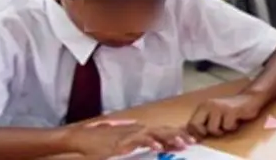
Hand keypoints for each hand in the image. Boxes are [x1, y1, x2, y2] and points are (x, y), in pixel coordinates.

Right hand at [63, 121, 194, 159]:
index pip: (163, 130)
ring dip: (169, 138)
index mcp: (140, 130)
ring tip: (181, 143)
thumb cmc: (101, 141)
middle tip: (193, 141)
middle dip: (179, 135)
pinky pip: (138, 140)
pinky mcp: (122, 140)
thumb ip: (138, 144)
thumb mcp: (123, 144)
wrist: (83, 137)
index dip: (178, 134)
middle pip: (163, 130)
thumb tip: (155, 146)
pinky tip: (157, 146)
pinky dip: (148, 142)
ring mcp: (130, 133)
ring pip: (155, 133)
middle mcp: (138, 129)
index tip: (191, 139)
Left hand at [187, 92, 264, 137]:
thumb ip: (204, 122)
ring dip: (222, 129)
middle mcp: (208, 105)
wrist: (249, 99)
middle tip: (218, 129)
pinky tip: (236, 119)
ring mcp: (219, 107)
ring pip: (212, 129)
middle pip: (197, 126)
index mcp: (203, 106)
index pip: (190, 124)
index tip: (205, 135)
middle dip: (206, 131)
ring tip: (228, 122)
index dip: (196, 133)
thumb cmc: (231, 110)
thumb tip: (194, 138)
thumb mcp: (214, 115)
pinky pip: (226, 127)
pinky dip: (232, 126)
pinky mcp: (230, 110)